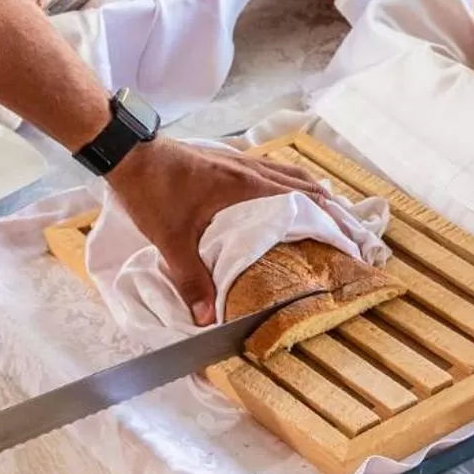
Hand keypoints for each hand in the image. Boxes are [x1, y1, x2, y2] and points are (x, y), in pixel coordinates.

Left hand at [105, 139, 327, 323]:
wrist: (128, 154)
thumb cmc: (153, 192)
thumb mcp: (171, 240)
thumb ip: (191, 279)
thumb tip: (207, 319)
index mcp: (246, 188)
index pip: (299, 200)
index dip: (325, 217)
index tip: (345, 235)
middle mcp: (249, 170)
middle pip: (300, 182)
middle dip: (325, 203)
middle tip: (344, 223)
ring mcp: (237, 161)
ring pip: (285, 171)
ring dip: (306, 187)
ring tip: (323, 203)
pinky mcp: (224, 159)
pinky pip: (267, 167)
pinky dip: (283, 177)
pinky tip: (279, 187)